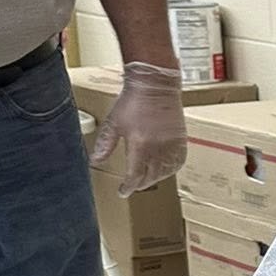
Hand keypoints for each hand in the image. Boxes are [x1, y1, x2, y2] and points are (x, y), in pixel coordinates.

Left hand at [89, 61, 185, 197]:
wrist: (155, 84)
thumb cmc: (133, 101)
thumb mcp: (114, 122)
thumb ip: (105, 144)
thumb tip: (95, 161)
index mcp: (140, 144)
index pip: (135, 175)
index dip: (128, 186)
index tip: (122, 191)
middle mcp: (158, 147)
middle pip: (150, 177)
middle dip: (140, 183)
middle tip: (133, 185)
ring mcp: (171, 144)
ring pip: (165, 172)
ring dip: (155, 178)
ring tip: (146, 178)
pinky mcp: (180, 139)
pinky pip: (178, 162)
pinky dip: (170, 169)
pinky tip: (164, 169)